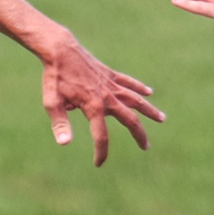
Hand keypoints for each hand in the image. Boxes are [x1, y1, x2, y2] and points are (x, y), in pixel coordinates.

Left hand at [37, 34, 162, 167]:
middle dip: (139, 135)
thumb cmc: (54, 78)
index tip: (98, 164)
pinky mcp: (109, 74)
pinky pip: (128, 82)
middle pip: (129, 119)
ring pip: (135, 100)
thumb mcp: (51, 102)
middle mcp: (107, 97)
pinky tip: (149, 92)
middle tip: (145, 147)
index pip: (100, 136)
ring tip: (162, 119)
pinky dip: (139, 88)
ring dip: (149, 110)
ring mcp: (111, 85)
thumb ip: (60, 123)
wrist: (60, 50)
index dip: (101, 152)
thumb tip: (64, 143)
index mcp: (93, 107)